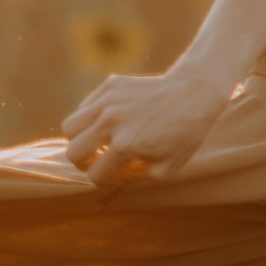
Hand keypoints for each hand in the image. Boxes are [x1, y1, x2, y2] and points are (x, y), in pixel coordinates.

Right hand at [60, 63, 228, 190]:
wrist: (195, 93)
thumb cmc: (184, 136)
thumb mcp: (164, 170)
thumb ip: (131, 179)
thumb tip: (106, 180)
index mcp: (125, 145)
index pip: (94, 175)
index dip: (107, 180)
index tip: (121, 173)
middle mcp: (111, 121)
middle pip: (72, 153)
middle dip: (85, 163)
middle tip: (101, 160)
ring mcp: (108, 100)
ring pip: (69, 127)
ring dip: (81, 139)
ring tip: (100, 141)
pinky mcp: (109, 85)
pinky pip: (84, 107)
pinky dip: (91, 119)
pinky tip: (112, 121)